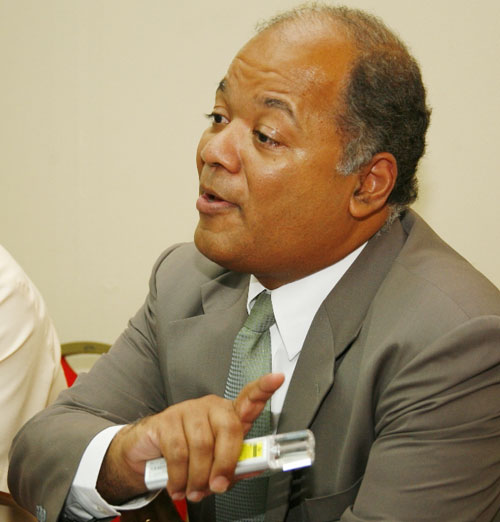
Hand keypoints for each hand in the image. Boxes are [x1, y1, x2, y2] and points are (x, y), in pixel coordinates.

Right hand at [96, 373, 283, 503]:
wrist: (150, 454)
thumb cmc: (190, 456)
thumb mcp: (216, 464)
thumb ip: (235, 466)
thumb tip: (252, 468)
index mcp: (228, 415)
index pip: (249, 398)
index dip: (263, 388)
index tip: (277, 379)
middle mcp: (211, 407)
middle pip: (228, 429)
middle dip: (225, 464)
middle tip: (217, 486)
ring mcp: (188, 410)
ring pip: (202, 445)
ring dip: (198, 477)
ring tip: (193, 490)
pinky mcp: (166, 419)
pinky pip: (178, 451)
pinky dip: (179, 476)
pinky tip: (177, 484)